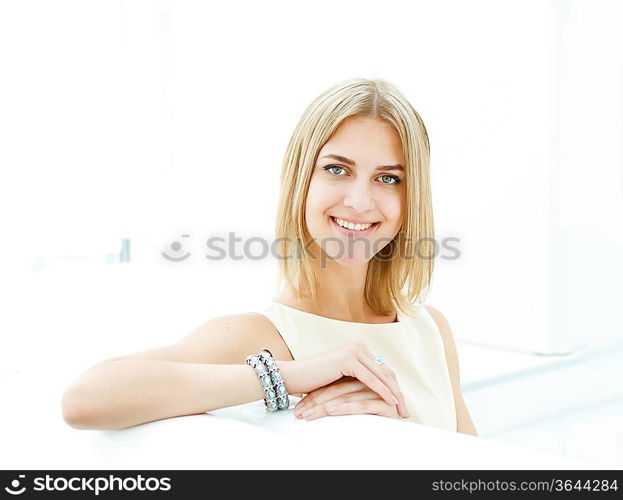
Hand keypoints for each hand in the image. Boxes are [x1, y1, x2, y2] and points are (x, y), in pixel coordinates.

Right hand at [277, 341, 408, 418]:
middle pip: (386, 372)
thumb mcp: (341, 380)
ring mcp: (353, 351)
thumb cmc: (314, 381)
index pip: (382, 370)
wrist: (293, 376)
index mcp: (358, 349)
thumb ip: (357, 380)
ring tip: (401, 410)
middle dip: (398, 393)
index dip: (393, 387)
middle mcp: (358, 347)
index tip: (401, 404)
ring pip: (382, 375)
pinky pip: (371, 379)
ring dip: (394, 394)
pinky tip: (390, 402)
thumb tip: (376, 393)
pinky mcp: (348, 359)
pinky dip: (382, 392)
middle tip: (406, 411)